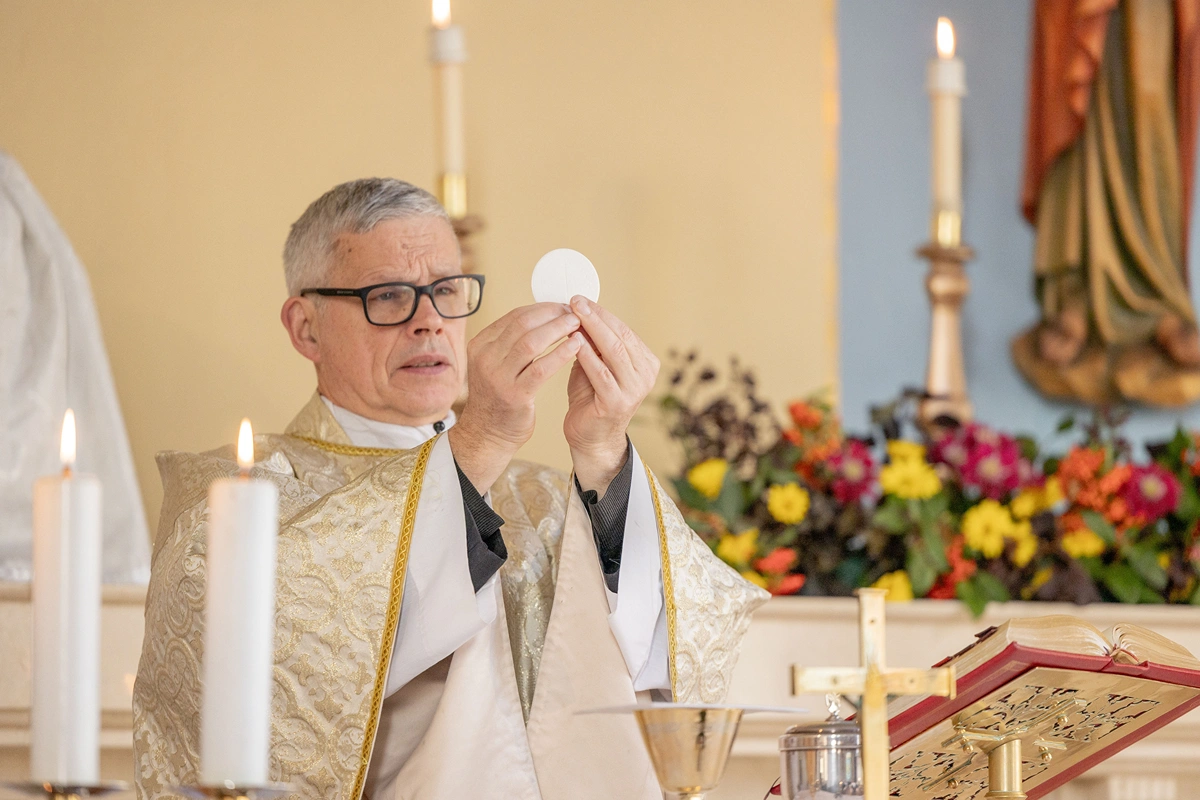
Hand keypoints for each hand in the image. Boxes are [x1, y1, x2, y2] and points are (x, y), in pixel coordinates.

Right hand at [450, 303, 581, 493]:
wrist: (487, 434)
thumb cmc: (498, 397)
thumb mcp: (496, 363)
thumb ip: (512, 342)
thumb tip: (545, 316)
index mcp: (480, 345)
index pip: (514, 316)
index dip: (543, 308)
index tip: (563, 307)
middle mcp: (485, 358)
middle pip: (522, 324)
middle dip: (552, 315)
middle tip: (574, 312)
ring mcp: (498, 377)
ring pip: (530, 342)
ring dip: (557, 330)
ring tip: (577, 325)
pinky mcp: (514, 395)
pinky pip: (540, 368)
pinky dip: (560, 354)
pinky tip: (576, 347)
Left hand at [564, 296, 659, 494]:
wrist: (591, 438)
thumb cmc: (591, 398)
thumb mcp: (594, 365)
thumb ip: (591, 343)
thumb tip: (577, 311)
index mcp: (645, 362)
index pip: (623, 330)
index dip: (601, 313)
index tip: (580, 298)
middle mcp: (645, 374)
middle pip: (619, 336)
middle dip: (595, 316)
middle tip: (575, 300)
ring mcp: (634, 389)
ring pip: (612, 350)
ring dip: (590, 329)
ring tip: (571, 314)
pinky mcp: (617, 402)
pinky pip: (600, 372)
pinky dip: (586, 354)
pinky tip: (572, 341)